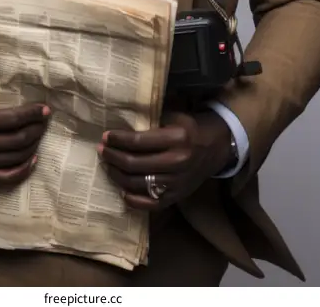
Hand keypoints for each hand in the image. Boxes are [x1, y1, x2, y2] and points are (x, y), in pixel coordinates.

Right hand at [0, 93, 50, 186]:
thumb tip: (28, 107)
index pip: (12, 120)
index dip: (33, 114)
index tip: (46, 109)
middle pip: (17, 140)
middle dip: (36, 129)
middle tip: (44, 121)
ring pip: (15, 158)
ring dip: (33, 146)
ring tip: (39, 134)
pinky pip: (5, 178)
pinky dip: (23, 170)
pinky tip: (33, 159)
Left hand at [98, 110, 232, 209]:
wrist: (217, 147)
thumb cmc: (191, 127)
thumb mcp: (175, 116)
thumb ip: (152, 120)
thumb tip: (122, 122)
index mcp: (176, 139)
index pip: (139, 142)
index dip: (118, 140)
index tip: (105, 136)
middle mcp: (177, 162)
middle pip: (134, 164)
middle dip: (113, 157)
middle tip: (102, 150)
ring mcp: (177, 183)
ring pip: (138, 184)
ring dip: (117, 175)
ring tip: (107, 166)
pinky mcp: (177, 196)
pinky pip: (150, 204)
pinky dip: (133, 199)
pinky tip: (122, 190)